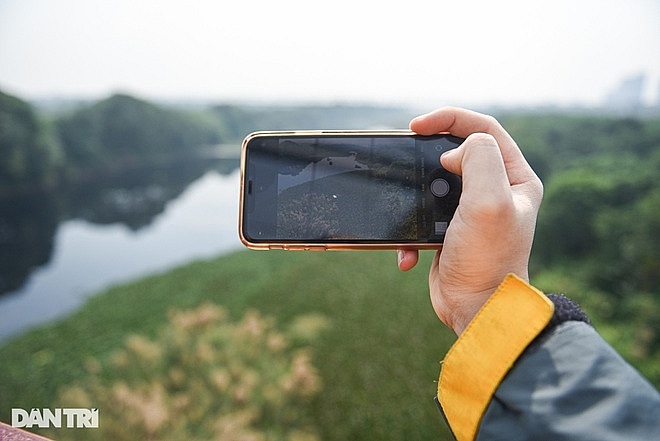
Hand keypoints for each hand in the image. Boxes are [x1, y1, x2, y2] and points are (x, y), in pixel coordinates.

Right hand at [398, 107, 542, 334]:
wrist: (476, 310)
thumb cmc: (488, 260)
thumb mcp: (489, 201)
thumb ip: (478, 159)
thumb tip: (452, 153)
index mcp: (515, 178)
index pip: (483, 129)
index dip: (449, 119)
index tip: (416, 126)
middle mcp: (497, 190)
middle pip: (457, 151)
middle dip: (428, 153)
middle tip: (404, 153)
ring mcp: (472, 210)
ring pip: (435, 182)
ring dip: (416, 195)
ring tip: (406, 206)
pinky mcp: (451, 230)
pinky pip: (424, 215)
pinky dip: (412, 232)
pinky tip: (410, 253)